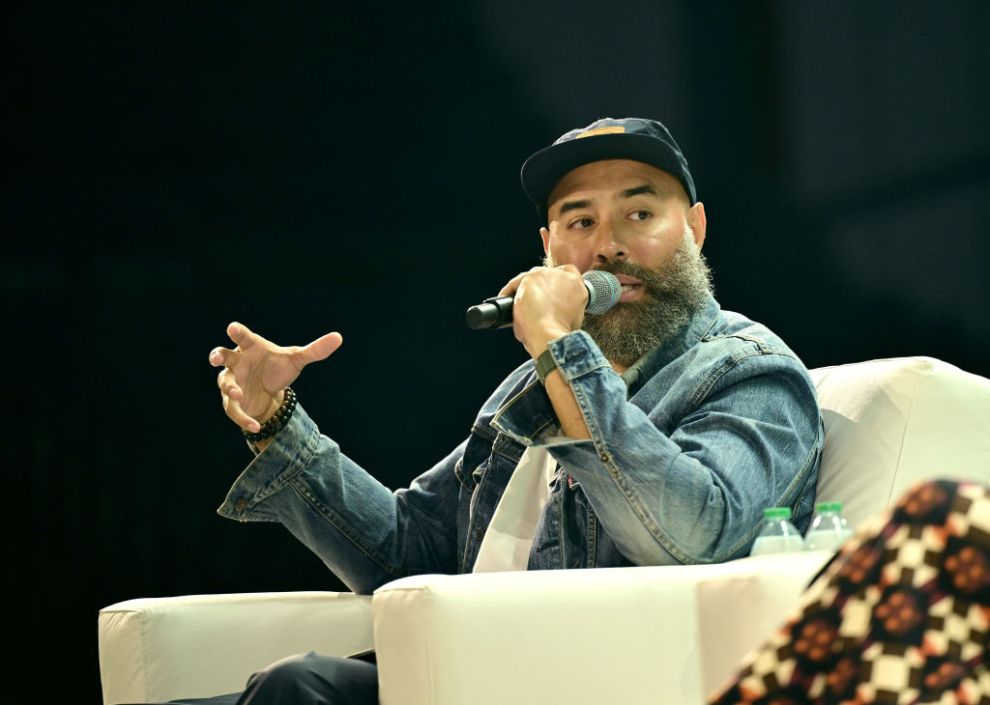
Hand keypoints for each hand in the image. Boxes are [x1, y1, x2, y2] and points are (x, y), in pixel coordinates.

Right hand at [209, 322, 342, 432]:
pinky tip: (255, 427)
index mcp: (251, 347)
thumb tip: (339, 338)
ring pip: (225, 383)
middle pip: (223, 356)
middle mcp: (237, 362)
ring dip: (230, 389)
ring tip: (238, 395)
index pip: (244, 337)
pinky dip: (243, 419)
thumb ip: (315, 350)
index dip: (238, 332)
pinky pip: (234, 409)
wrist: (270, 391)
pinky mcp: (232, 401)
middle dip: (218, 356)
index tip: (232, 327)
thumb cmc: (277, 368)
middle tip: (216, 358)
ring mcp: (232, 381)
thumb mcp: (296, 360)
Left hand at [499, 265, 587, 356]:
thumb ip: (567, 309)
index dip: (556, 286)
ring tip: (520, 307)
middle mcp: (564, 276)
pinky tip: (507, 305)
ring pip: (531, 278)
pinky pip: (515, 284)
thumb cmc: (558, 334)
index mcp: (577, 287)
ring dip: (525, 291)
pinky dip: (509, 293)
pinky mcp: (530, 278)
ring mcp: (547, 275)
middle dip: (539, 289)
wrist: (550, 337)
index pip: (567, 276)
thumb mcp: (572, 319)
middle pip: (547, 276)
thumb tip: (556, 312)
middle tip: (533, 304)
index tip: (549, 297)